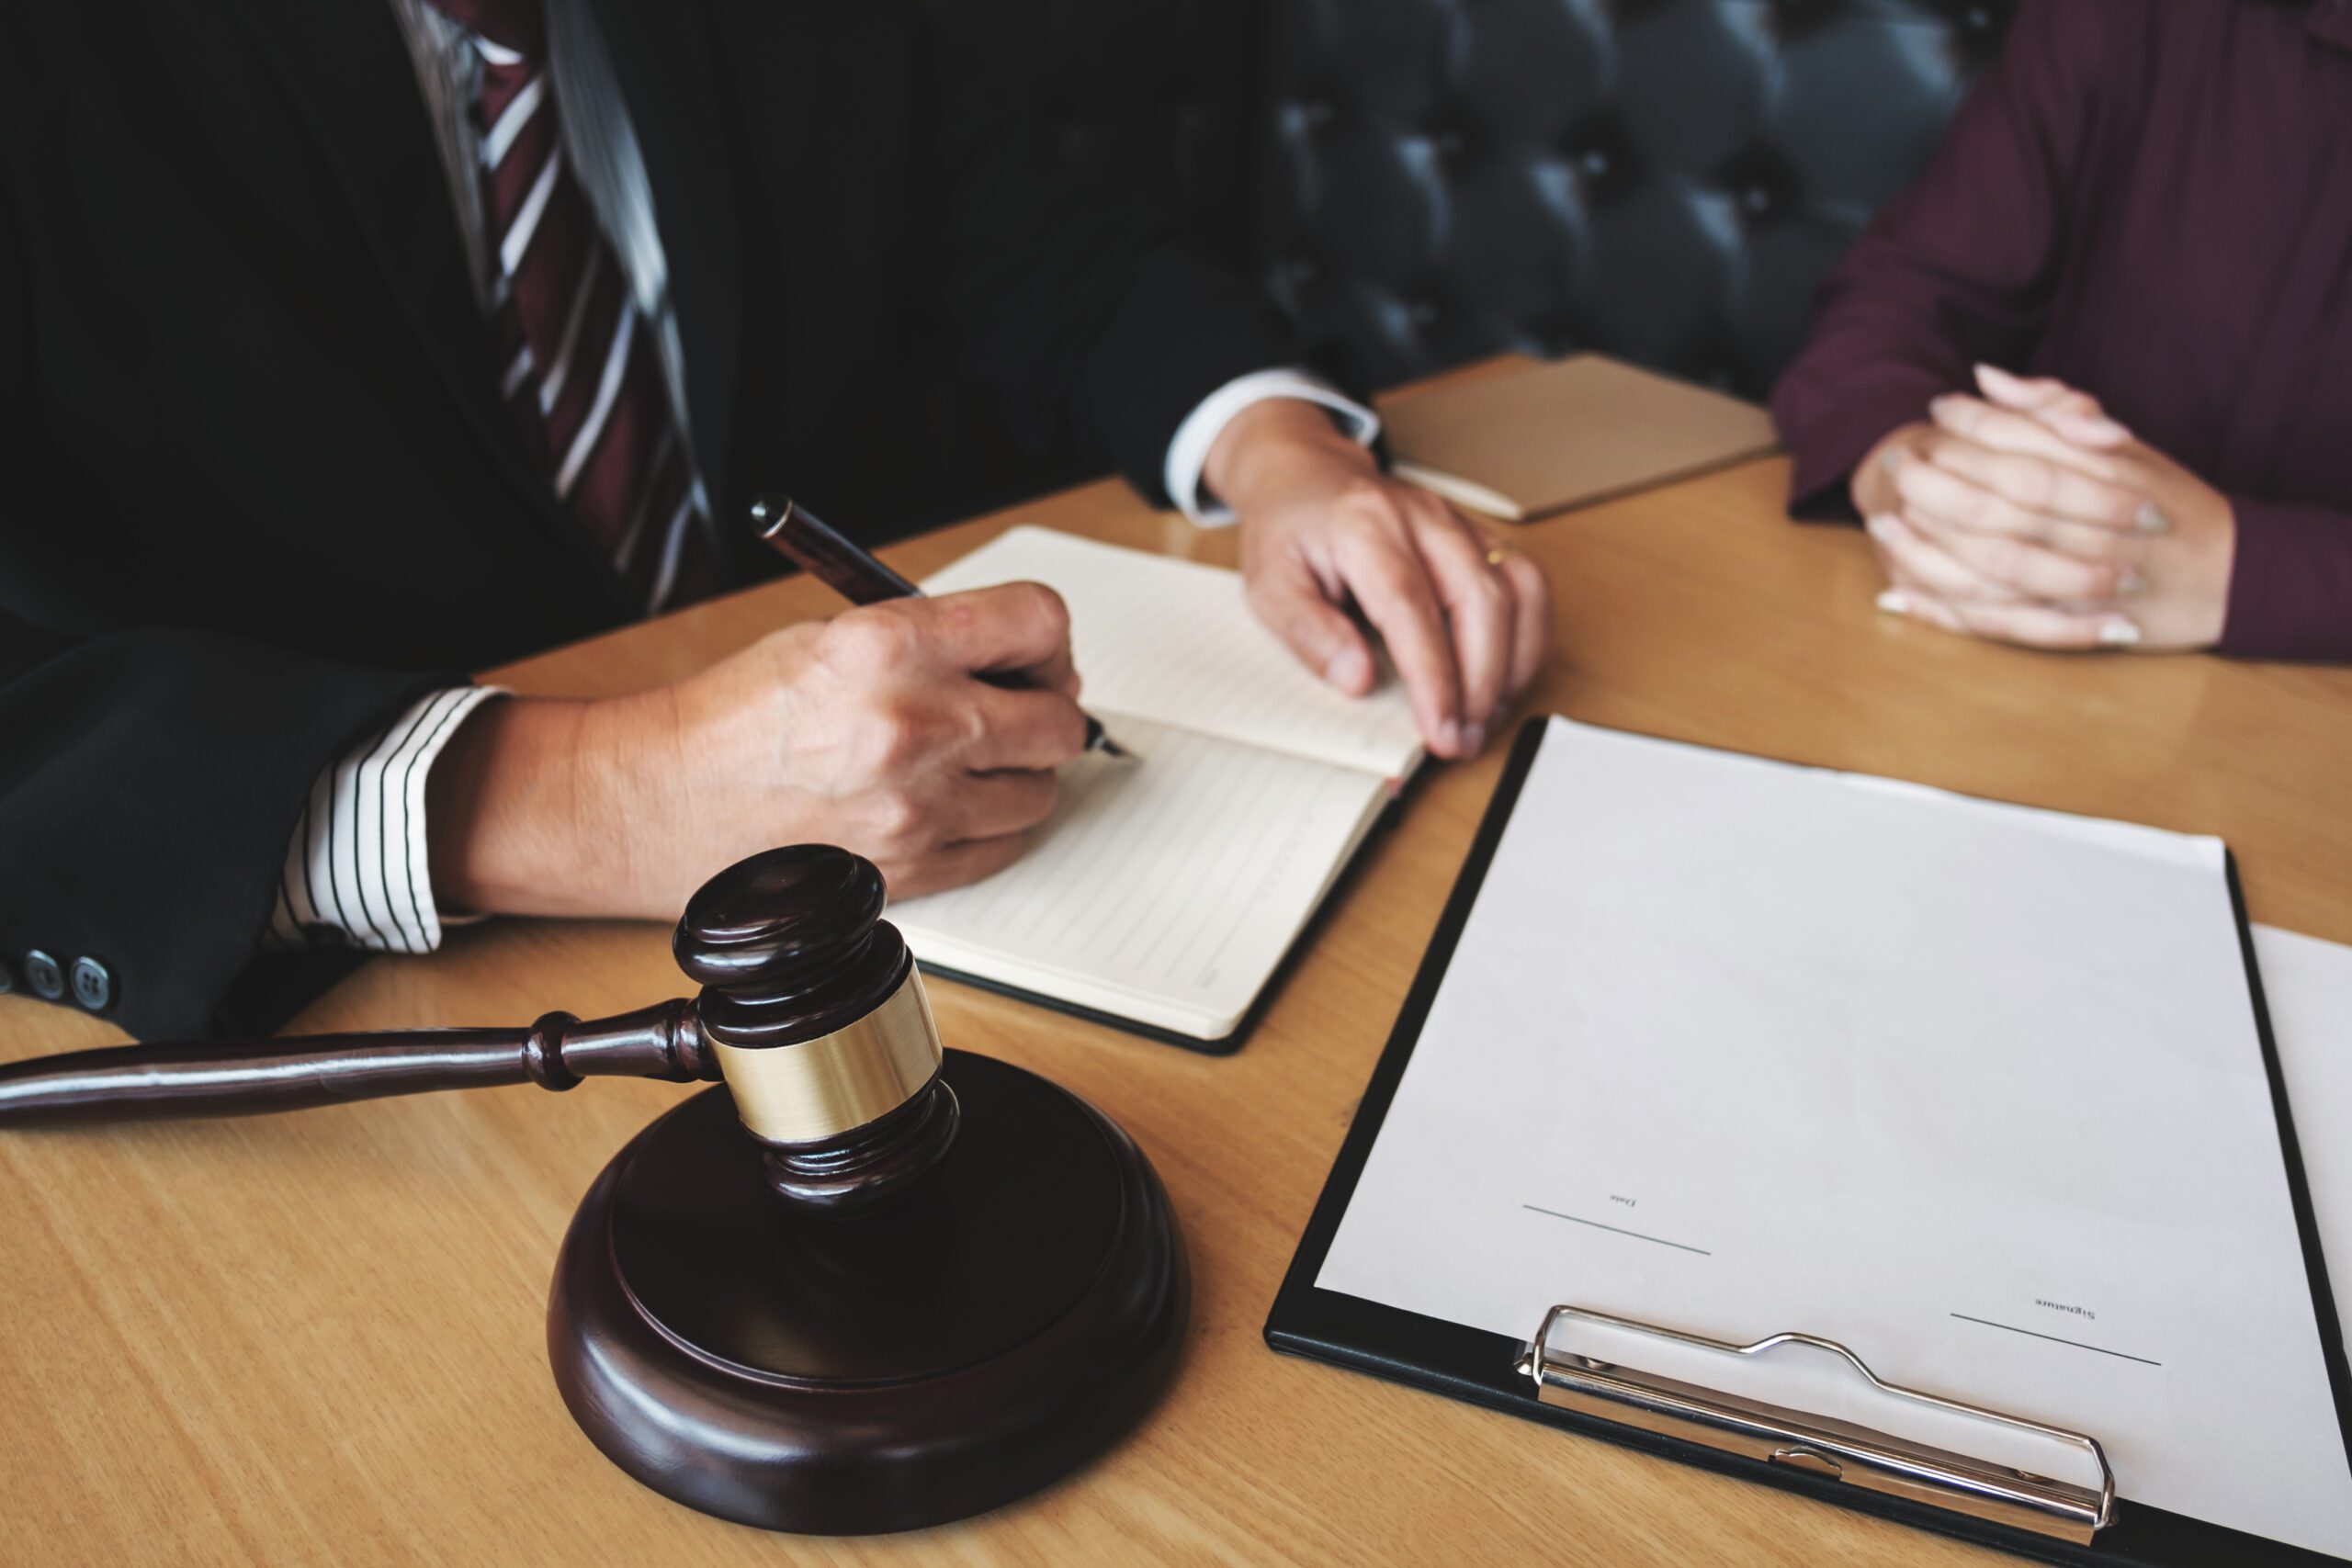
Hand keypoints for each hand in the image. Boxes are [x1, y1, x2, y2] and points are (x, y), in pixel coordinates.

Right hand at [426, 584, 1088, 918]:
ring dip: (1017, 773)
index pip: (1039, 622)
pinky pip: (1007, 845)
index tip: (1034, 652)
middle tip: (1013, 706)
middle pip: (1058, 718)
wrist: (668, 799)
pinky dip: (991, 825)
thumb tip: (1022, 659)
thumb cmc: (743, 716)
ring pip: (1040, 789)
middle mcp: (917, 724)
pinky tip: (948, 803)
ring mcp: (919, 806)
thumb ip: (936, 640)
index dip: (1044, 638)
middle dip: (1042, 707)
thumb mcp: (836, 635)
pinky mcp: (914, 867)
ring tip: (967, 759)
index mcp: (893, 645)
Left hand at [1206, 398, 1552, 757]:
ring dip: (1513, 664)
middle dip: (1481, 683)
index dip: (1434, 675)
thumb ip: (1310, 633)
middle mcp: (1422, 517)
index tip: (1440, 729)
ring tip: (1484, 719)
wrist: (1306, 476)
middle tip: (1461, 740)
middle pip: (1481, 598)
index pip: (1411, 605)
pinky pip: (1528, 585)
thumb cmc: (1289, 534)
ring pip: (1520, 589)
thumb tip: (1359, 681)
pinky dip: (1527, 640)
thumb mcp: (1269, 586)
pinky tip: (1503, 683)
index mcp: (1364, 525)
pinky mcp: (1480, 536)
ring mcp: (1459, 523)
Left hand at [1852, 365, 2234, 650]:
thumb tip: (1985, 376)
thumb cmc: (2163, 501)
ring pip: (1988, 562)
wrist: (2228, 572)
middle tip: (1894, 462)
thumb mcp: (2122, 445)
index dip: (1971, 423)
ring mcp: (2080, 577)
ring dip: (1925, 546)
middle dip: (1933, 482)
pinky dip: (1940, 611)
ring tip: (1881, 523)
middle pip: (1994, 501)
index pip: (2022, 440)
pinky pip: (1994, 620)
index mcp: (2105, 471)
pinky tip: (1895, 598)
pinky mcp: (2066, 622)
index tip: (1937, 409)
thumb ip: (2055, 407)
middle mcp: (2091, 523)